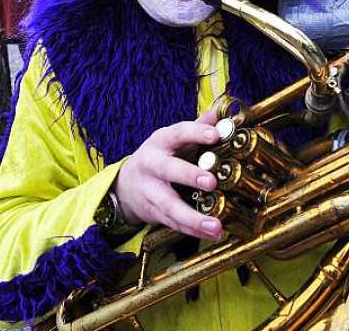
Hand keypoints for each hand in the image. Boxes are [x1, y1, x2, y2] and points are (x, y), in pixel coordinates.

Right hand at [114, 112, 222, 240]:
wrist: (126, 185)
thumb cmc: (160, 156)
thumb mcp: (173, 137)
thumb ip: (198, 126)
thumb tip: (222, 113)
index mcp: (160, 142)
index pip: (178, 133)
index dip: (196, 133)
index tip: (215, 134)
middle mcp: (153, 166)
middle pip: (169, 170)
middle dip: (189, 176)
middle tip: (211, 181)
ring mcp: (151, 192)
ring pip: (171, 205)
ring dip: (194, 217)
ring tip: (216, 226)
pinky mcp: (154, 213)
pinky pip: (174, 224)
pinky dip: (193, 231)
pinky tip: (212, 234)